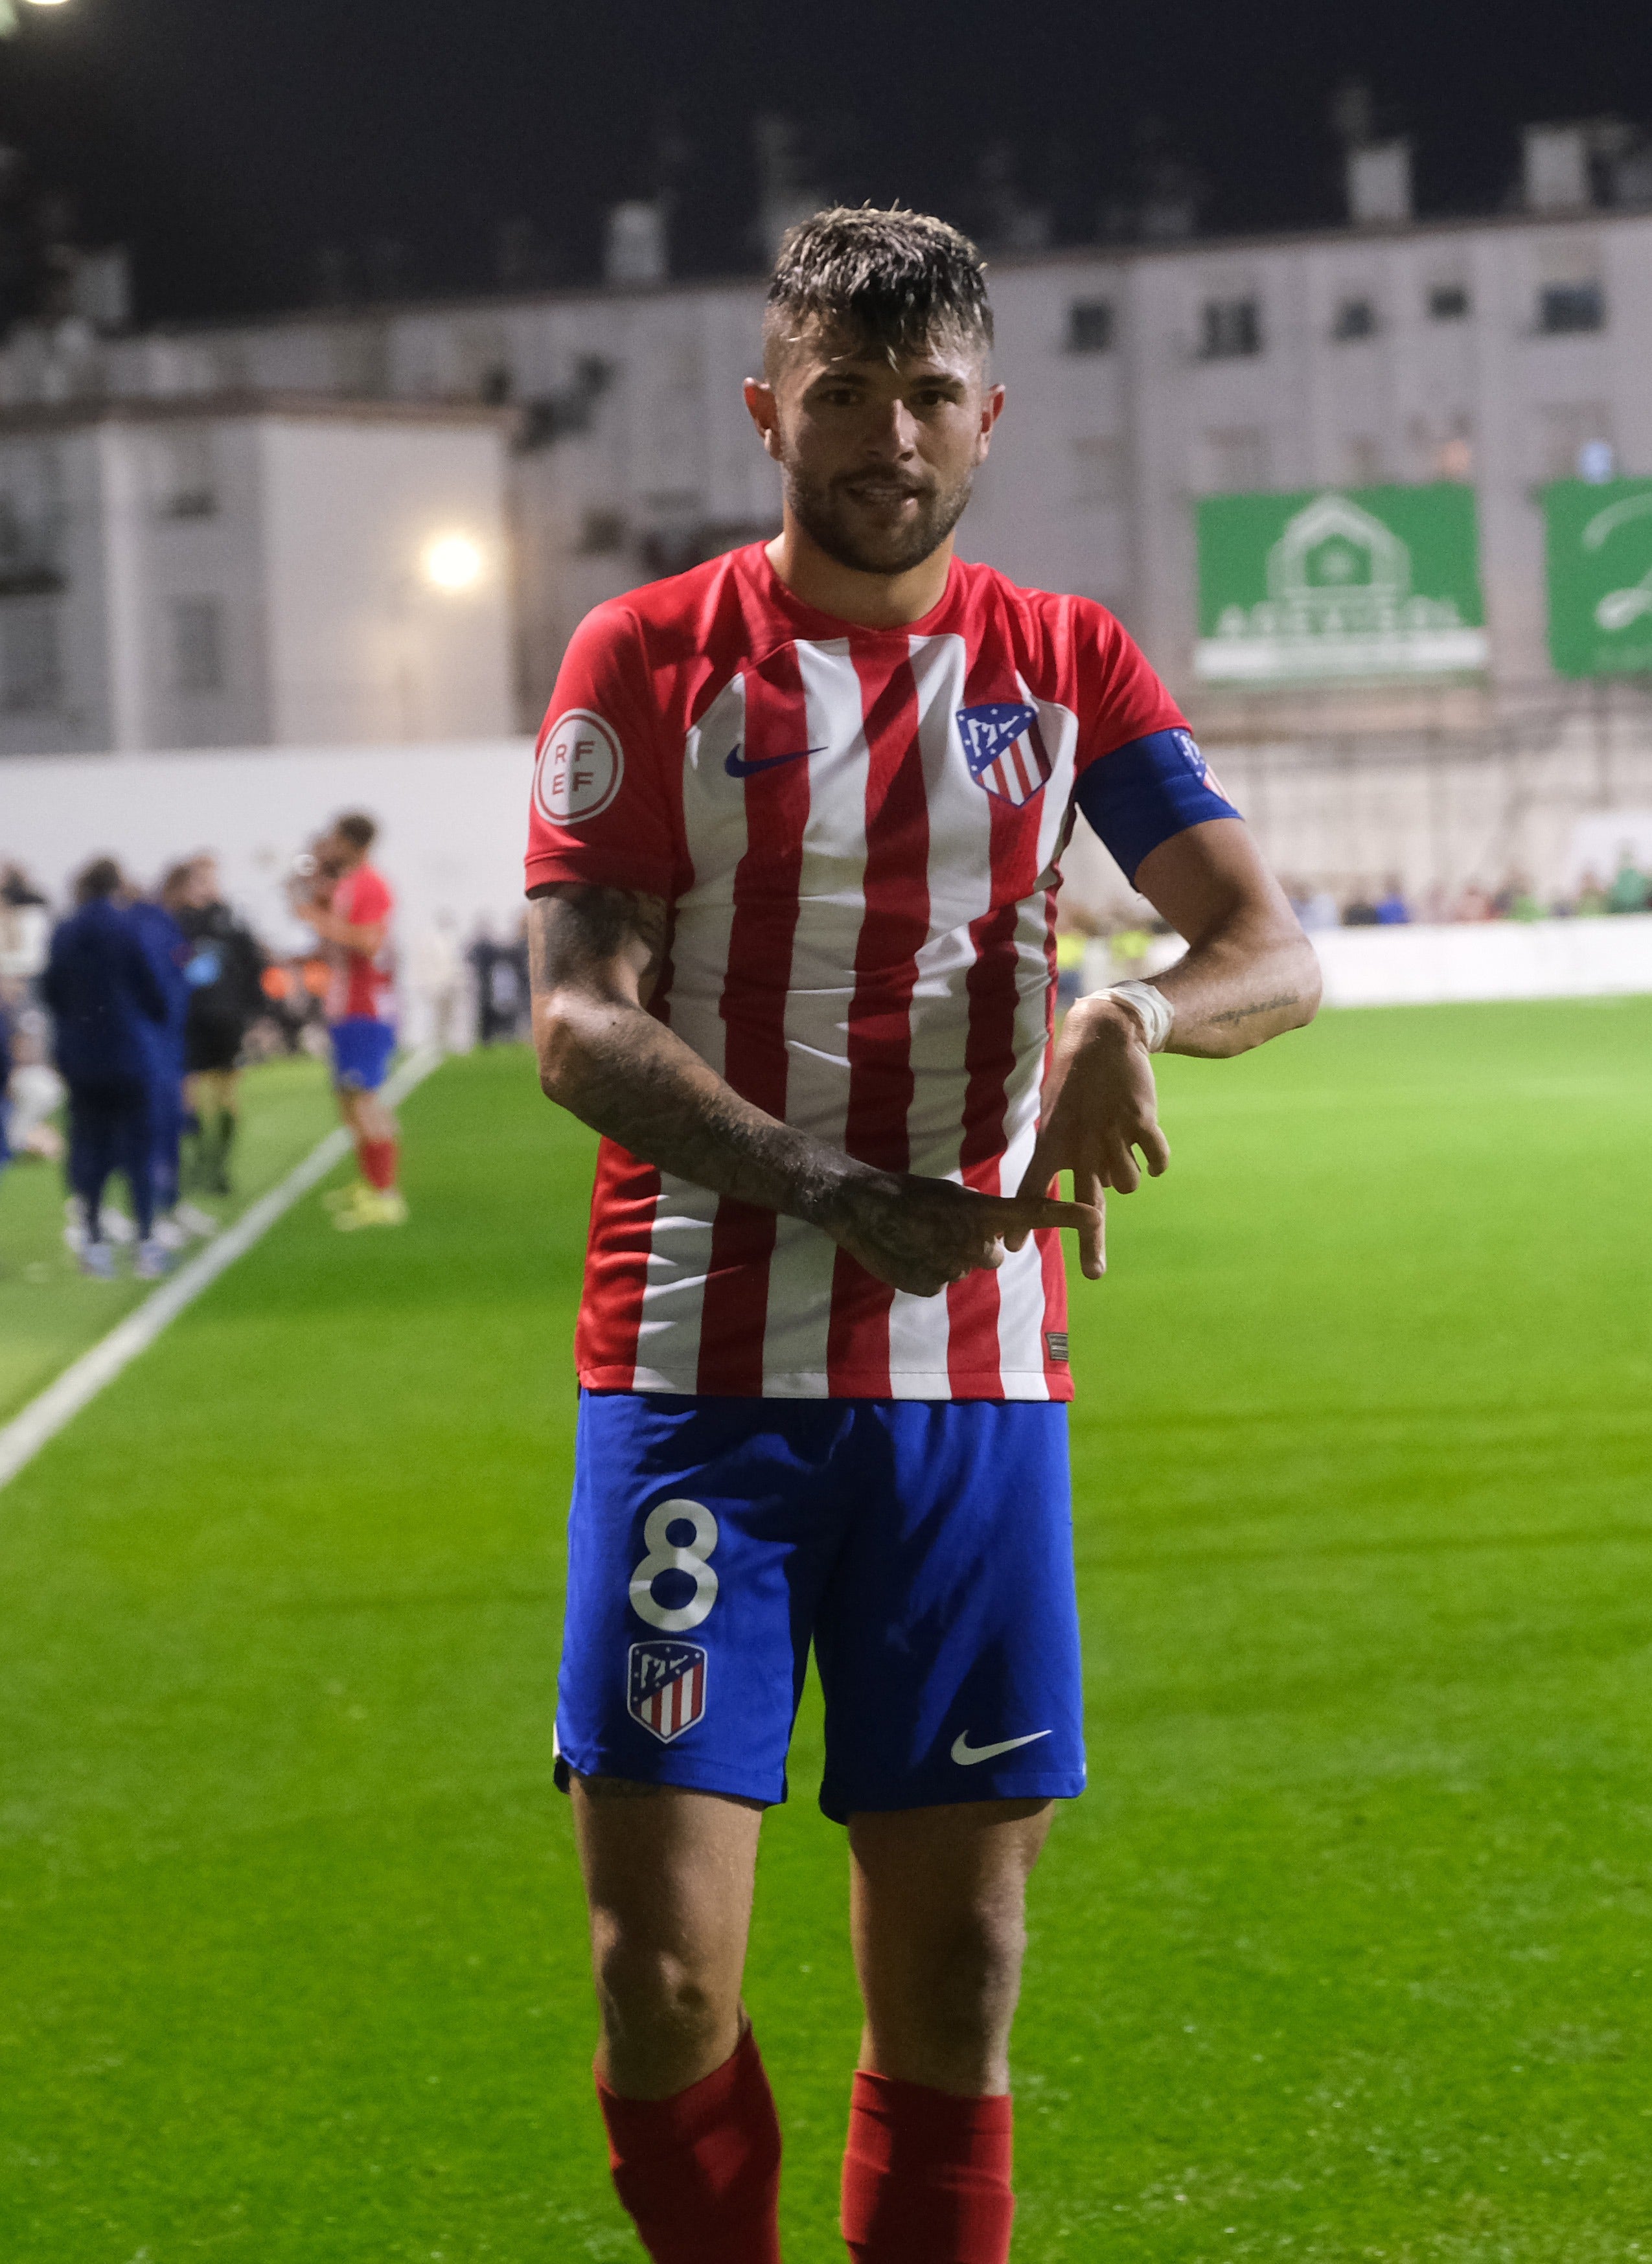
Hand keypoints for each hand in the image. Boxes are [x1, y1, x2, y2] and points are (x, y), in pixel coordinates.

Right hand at [821, 1169, 1099, 1297]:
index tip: (1095, 1214)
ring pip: (963, 1270)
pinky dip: (926, 1272)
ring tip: (918, 1238)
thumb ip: (977, 1217)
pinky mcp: (928, 1287)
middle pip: (992, 1257)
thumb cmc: (904, 1192)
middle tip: (941, 1229)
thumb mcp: (948, 1196)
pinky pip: (938, 1283)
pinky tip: (907, 1253)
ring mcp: (949, 1269)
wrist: (857, 1206)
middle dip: (975, 1247)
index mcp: (979, 1213)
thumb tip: (991, 1241)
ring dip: (948, 1258)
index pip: (1031, 1213)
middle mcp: (971, 1243)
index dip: (1064, 1215)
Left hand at [1011, 995, 1169, 1279]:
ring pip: (1128, 1186)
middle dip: (1089, 1242)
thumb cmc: (1076, 1083)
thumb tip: (1092, 1191)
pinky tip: (1153, 1153)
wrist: (1105, 1039)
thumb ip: (1064, 1154)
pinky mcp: (1141, 1122)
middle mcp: (1081, 1145)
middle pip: (1084, 1205)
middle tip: (1094, 1273)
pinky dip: (1158, 1163)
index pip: (1033, 1188)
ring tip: (1124, 1150)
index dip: (1024, 1220)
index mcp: (1053, 1143)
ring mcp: (1112, 1135)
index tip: (1012, 1247)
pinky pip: (1157, 1161)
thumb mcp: (1056, 1116)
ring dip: (1130, 1178)